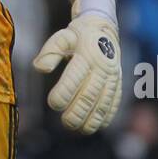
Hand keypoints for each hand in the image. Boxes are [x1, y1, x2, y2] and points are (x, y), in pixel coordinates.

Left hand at [33, 0, 122, 133]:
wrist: (104, 29)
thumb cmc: (78, 36)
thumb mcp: (62, 37)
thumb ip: (50, 51)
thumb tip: (39, 68)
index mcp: (86, 54)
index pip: (75, 78)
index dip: (64, 93)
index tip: (53, 104)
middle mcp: (102, 66)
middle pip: (90, 94)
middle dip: (78, 112)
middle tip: (66, 123)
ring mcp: (112, 76)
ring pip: (104, 101)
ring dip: (92, 118)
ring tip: (79, 129)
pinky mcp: (118, 83)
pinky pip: (115, 102)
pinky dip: (107, 116)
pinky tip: (96, 126)